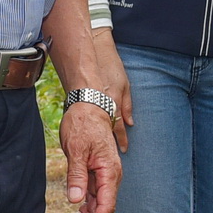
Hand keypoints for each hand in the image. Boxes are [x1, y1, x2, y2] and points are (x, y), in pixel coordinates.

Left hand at [58, 102, 120, 212]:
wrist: (89, 105)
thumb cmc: (83, 125)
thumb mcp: (77, 149)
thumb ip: (77, 175)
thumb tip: (76, 201)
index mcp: (110, 173)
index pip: (105, 207)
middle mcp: (110, 178)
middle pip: (102, 212)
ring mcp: (104, 177)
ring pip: (96, 208)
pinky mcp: (96, 175)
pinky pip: (91, 199)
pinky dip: (83, 212)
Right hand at [89, 26, 132, 151]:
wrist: (94, 55)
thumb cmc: (112, 69)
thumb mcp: (125, 86)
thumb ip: (127, 105)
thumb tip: (130, 122)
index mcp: (114, 104)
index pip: (119, 127)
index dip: (122, 140)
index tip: (124, 150)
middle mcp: (103, 107)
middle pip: (106, 129)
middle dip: (109, 143)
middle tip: (109, 156)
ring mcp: (92, 104)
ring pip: (95, 125)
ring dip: (96, 136)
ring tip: (95, 150)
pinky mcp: (82, 101)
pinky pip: (86, 118)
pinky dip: (87, 127)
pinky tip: (84, 134)